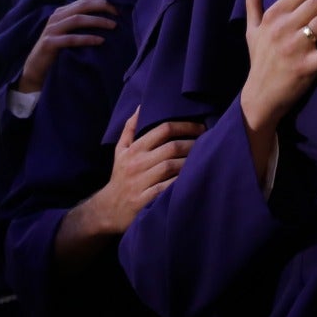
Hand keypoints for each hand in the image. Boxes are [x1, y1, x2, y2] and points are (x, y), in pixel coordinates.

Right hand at [16, 0, 117, 93]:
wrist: (36, 69)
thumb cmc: (59, 50)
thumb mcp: (70, 33)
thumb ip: (83, 24)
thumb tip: (109, 18)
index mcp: (62, 12)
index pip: (85, 1)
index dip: (103, 2)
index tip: (118, 9)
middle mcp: (56, 17)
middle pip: (82, 6)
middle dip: (102, 7)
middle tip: (118, 14)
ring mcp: (52, 29)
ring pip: (77, 19)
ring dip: (97, 21)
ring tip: (113, 26)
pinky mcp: (49, 43)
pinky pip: (71, 39)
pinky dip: (86, 39)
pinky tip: (100, 41)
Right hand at [85, 109, 204, 234]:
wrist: (107, 209)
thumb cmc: (120, 176)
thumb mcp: (120, 151)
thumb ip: (130, 128)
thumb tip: (141, 106)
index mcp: (134, 149)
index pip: (163, 129)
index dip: (185, 126)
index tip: (201, 127)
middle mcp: (137, 164)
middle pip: (171, 147)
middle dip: (192, 144)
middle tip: (208, 143)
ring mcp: (140, 182)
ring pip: (171, 166)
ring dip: (190, 162)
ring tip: (203, 159)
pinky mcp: (143, 201)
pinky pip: (166, 188)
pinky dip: (180, 182)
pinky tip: (192, 178)